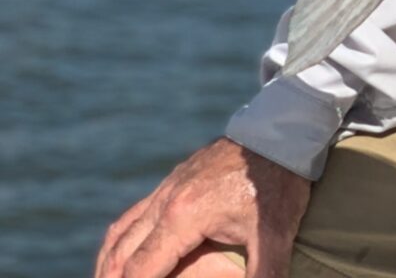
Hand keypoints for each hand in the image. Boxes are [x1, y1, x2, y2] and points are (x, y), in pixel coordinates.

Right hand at [97, 137, 310, 277]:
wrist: (284, 133)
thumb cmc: (280, 184)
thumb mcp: (276, 235)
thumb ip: (265, 274)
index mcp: (183, 218)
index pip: (138, 271)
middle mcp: (165, 201)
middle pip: (120, 254)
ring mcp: (167, 186)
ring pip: (120, 230)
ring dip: (108, 262)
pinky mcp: (175, 177)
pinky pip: (135, 213)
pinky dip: (121, 239)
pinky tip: (126, 252)